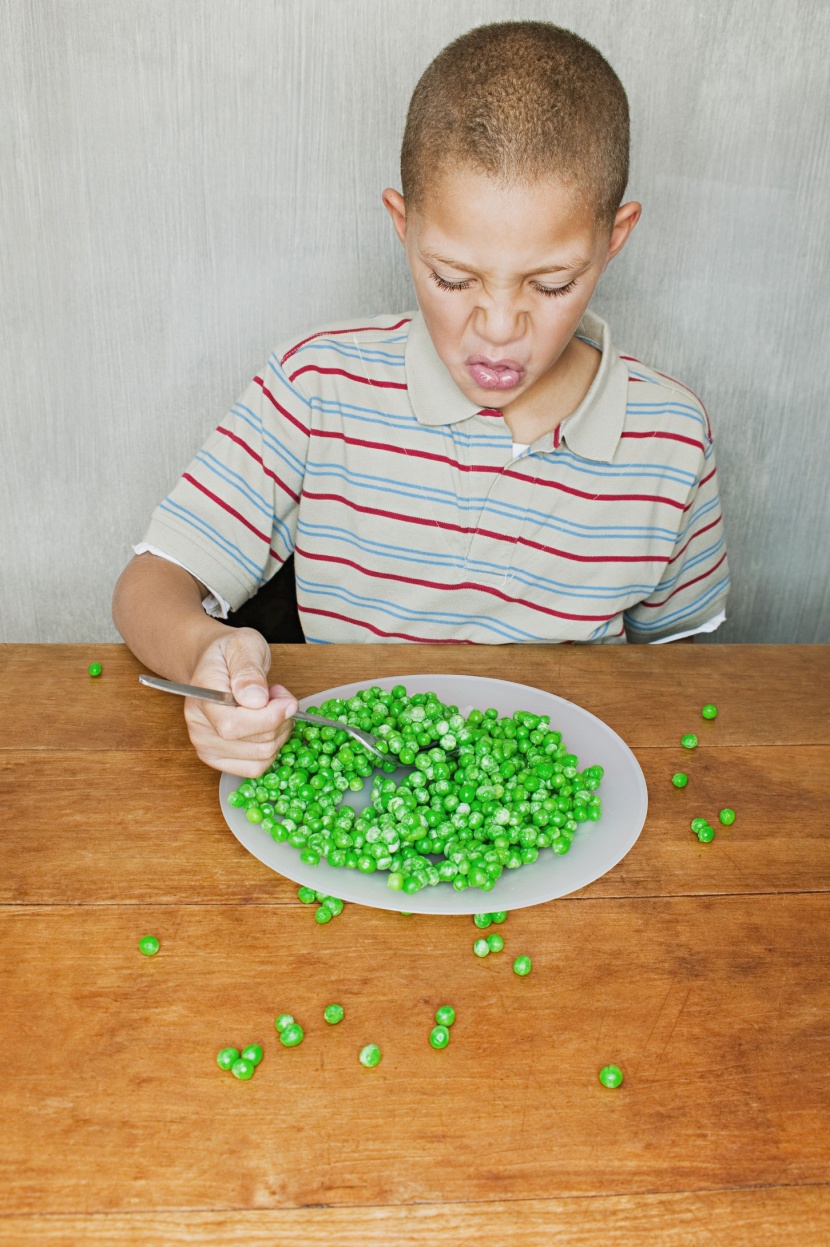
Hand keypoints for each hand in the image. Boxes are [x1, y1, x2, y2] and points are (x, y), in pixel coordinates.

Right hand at [183, 627, 297, 776]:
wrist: (214, 662)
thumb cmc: (229, 652)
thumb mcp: (244, 645)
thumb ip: (249, 671)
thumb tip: (255, 700)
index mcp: (202, 698)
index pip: (233, 726)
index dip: (269, 718)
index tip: (286, 699)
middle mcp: (199, 728)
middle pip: (256, 744)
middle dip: (280, 719)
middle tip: (276, 694)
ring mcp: (207, 747)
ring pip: (261, 757)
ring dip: (278, 732)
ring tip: (270, 706)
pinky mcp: (219, 760)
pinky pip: (256, 767)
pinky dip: (271, 748)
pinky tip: (267, 726)